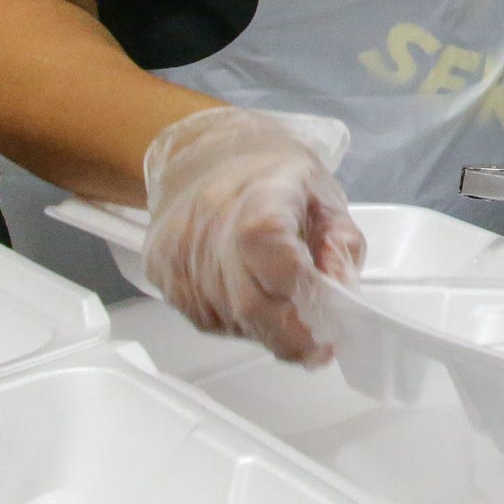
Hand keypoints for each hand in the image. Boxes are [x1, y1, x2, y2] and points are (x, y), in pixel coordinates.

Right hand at [143, 106, 364, 365]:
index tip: (330, 320)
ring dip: (266, 329)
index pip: (269, 248)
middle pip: (250, 304)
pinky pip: (208, 318)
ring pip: (229, 321)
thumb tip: (340, 297)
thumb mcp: (325, 196)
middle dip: (292, 336)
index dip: (301, 291)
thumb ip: (340, 248)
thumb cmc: (272, 174)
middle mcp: (211, 229)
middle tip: (319, 347)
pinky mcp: (162, 277)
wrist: (203, 157)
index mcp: (258, 197)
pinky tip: (251, 294)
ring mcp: (180, 257)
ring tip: (284, 305)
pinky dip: (238, 322)